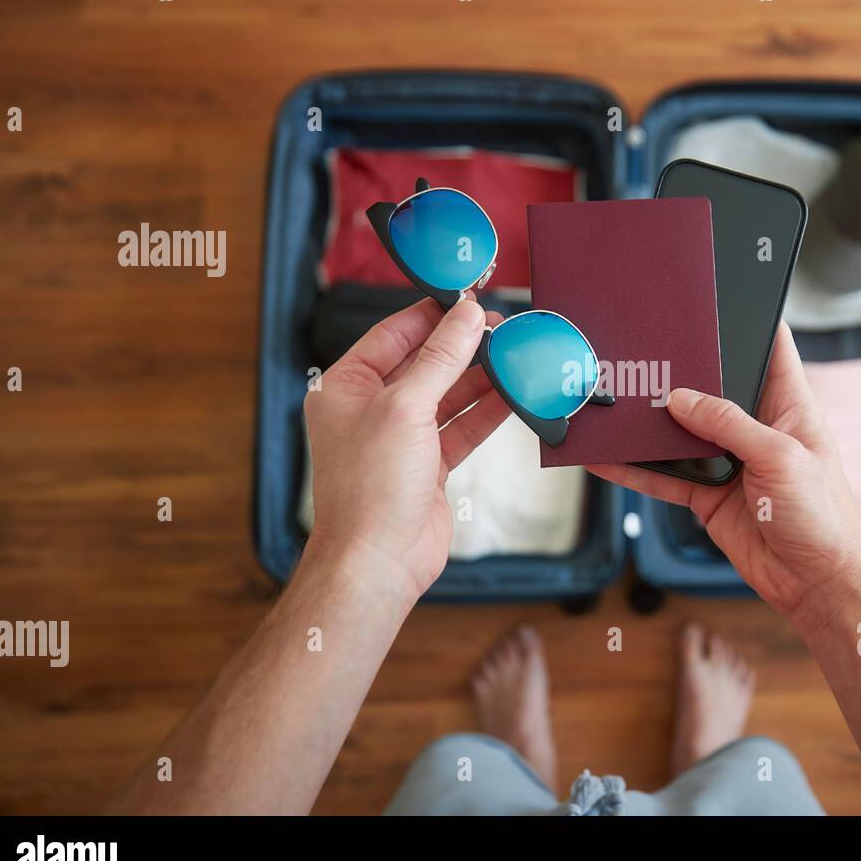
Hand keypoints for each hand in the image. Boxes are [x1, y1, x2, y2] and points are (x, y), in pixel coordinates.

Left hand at [303, 296, 509, 597]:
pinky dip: (487, 413)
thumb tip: (466, 315)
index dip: (431, 315)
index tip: (468, 298)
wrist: (378, 562)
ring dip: (480, 379)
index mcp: (346, 387)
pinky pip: (461, 428)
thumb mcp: (406, 408)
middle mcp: (370, 410)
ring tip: (514, 356)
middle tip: (501, 327)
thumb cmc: (371, 488)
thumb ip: (440, 358)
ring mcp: (401, 439)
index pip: (392, 335)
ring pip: (447, 396)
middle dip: (462, 347)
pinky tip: (513, 396)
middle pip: (424, 363)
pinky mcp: (428, 466)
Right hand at [589, 322, 860, 618]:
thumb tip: (682, 399)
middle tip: (642, 353)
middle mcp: (756, 428)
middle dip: (680, 374)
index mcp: (788, 406)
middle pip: (712, 388)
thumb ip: (729, 424)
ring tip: (613, 403)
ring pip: (681, 432)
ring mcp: (729, 461)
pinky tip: (608, 459)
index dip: (748, 320)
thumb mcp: (780, 457)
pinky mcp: (708, 494)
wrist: (816, 582)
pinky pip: (665, 475)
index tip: (714, 298)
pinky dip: (636, 469)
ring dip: (650, 424)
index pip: (770, 348)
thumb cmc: (823, 516)